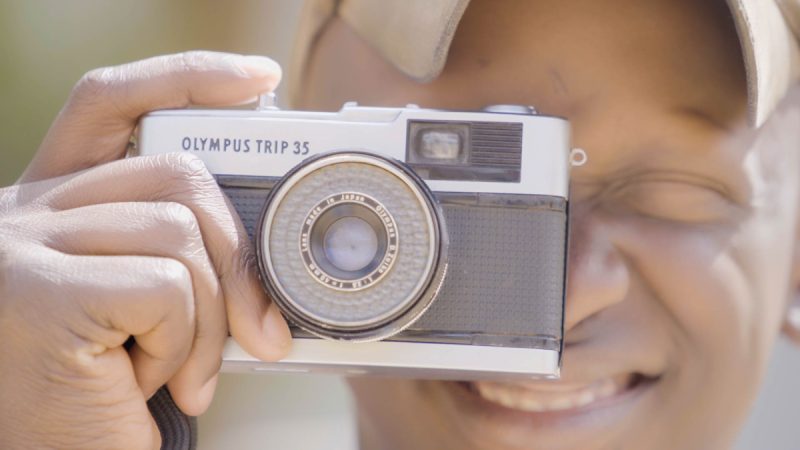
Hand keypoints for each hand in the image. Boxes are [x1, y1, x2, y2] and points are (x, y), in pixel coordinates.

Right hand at [0, 51, 290, 448]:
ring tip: (181, 373)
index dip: (186, 78)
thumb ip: (180, 256)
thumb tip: (265, 245)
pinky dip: (182, 344)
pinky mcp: (37, 291)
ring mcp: (22, 248)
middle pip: (173, 174)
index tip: (257, 81)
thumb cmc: (96, 393)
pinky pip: (165, 286)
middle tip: (261, 329)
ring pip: (178, 230)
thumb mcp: (143, 309)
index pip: (110, 104)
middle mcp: (24, 214)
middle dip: (239, 253)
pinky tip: (145, 382)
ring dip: (208, 320)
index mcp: (53, 208)